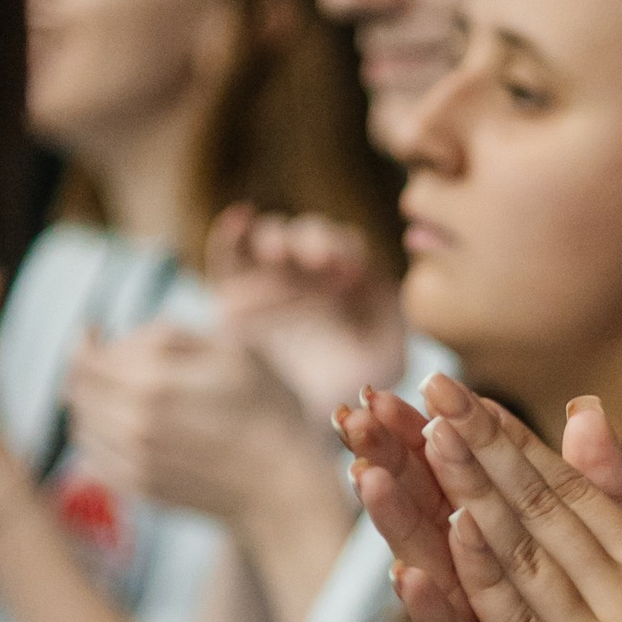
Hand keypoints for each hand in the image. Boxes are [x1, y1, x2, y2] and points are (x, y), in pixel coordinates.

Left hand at [64, 320, 330, 524]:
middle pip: (77, 390)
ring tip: (113, 395)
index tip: (94, 331)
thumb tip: (129, 338)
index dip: (86, 341)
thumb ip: (173, 336)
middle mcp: (132, 420)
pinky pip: (93, 459)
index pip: (89, 358)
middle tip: (100, 361)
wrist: (283, 488)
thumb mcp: (234, 351)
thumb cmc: (268, 415)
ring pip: (81, 424)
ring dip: (88, 405)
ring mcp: (132, 459)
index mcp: (152, 380)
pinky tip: (120, 431)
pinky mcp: (138, 488)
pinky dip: (96, 440)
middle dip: (84, 371)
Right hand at [205, 207, 405, 411]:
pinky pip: (229, 253)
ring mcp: (271, 269)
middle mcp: (310, 262)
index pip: (347, 247)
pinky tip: (238, 220)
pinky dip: (231, 234)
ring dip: (274, 237)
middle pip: (310, 234)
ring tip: (275, 254)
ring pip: (271, 236)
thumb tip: (381, 296)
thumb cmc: (354, 377)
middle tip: (318, 260)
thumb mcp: (385, 360)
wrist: (309, 401)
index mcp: (350, 272)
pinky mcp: (234, 285)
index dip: (347, 252)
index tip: (349, 272)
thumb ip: (392, 329)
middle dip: (313, 242)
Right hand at [339, 385, 621, 621]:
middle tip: (355, 407)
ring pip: (435, 575)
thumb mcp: (610, 568)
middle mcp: (490, 602)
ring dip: (400, 525)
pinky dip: (435, 613)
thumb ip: (598, 491)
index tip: (406, 378)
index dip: (440, 431)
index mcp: (516, 565)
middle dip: (398, 462)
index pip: (470, 480)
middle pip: (436, 515)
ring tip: (366, 473)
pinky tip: (408, 575)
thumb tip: (589, 407)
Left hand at [404, 376, 621, 621]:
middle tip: (431, 384)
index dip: (518, 442)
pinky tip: (450, 532)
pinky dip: (484, 578)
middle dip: (483, 443)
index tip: (469, 398)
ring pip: (522, 552)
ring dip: (469, 489)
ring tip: (425, 432)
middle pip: (541, 506)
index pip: (576, 492)